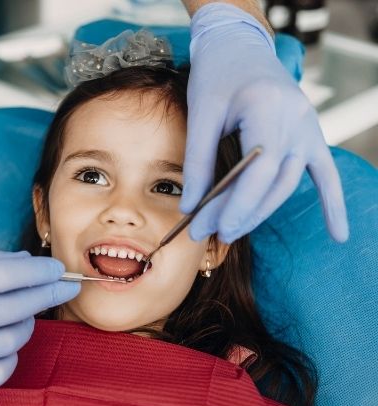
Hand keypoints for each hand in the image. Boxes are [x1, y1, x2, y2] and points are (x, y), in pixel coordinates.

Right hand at [0, 249, 79, 397]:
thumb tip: (30, 263)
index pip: (4, 276)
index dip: (37, 272)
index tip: (58, 269)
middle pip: (16, 307)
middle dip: (47, 294)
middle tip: (64, 288)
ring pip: (13, 340)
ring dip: (25, 325)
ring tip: (18, 317)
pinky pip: (1, 371)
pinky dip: (10, 357)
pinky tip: (1, 346)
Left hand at [183, 3, 347, 242]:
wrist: (239, 47)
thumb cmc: (217, 76)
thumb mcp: (200, 113)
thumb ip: (197, 160)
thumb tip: (190, 207)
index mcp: (269, 109)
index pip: (258, 170)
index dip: (234, 204)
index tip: (208, 227)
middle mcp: (297, 120)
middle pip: (272, 182)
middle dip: (239, 213)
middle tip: (206, 235)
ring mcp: (308, 128)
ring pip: (288, 184)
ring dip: (260, 212)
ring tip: (228, 233)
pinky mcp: (310, 135)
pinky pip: (325, 174)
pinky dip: (332, 203)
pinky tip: (338, 235)